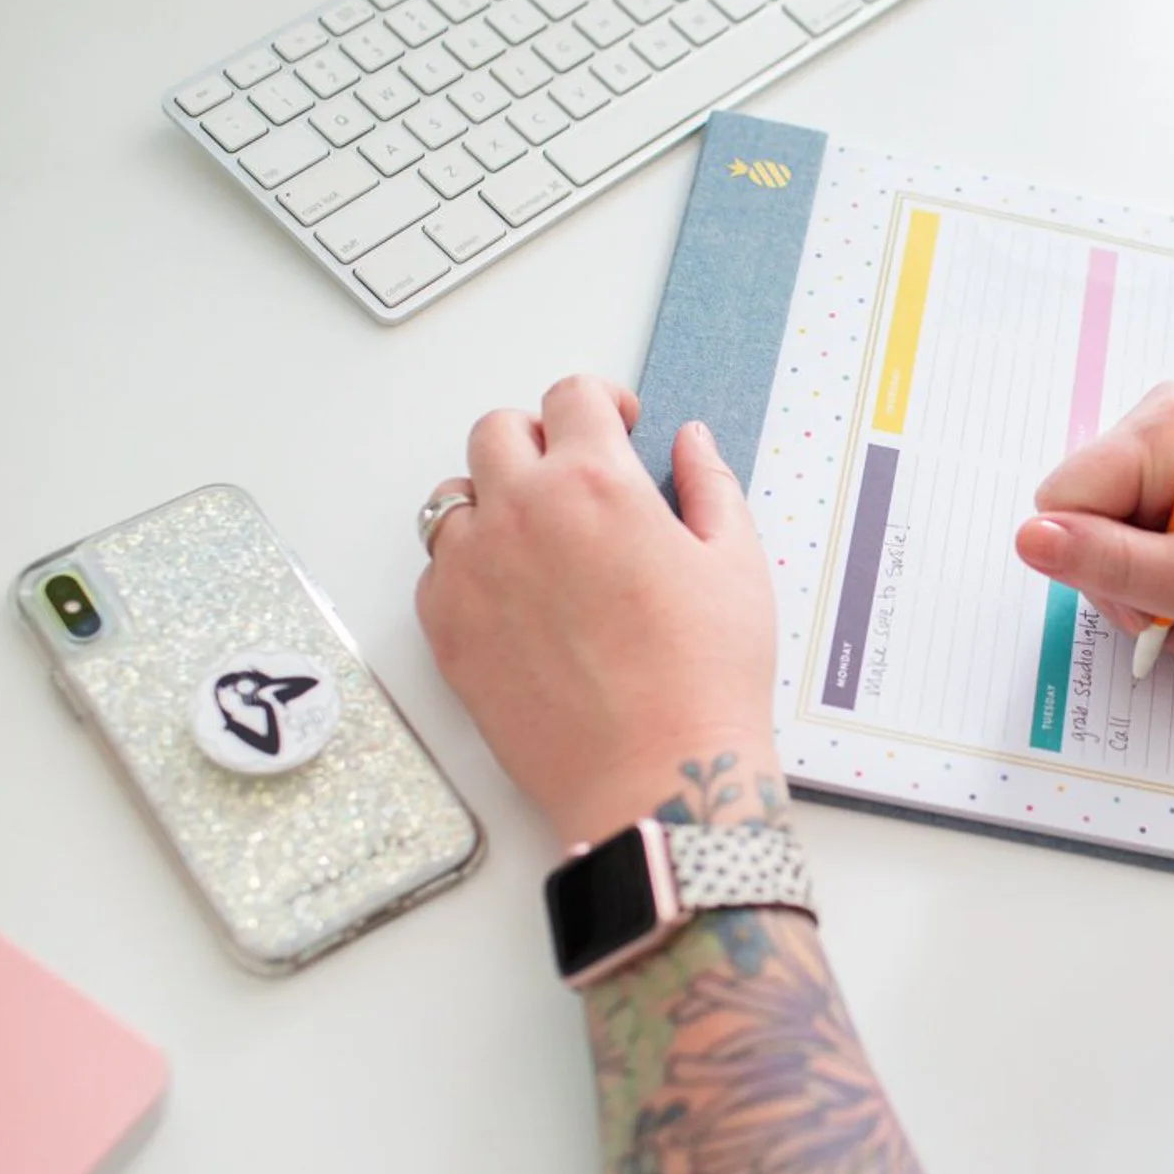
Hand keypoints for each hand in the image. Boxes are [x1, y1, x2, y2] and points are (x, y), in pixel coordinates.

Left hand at [415, 377, 778, 845]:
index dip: (600, 402)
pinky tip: (516, 596)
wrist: (655, 776)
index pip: (571, 397)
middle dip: (539, 439)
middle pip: (498, 431)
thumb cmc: (704, 680)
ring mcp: (473, 571)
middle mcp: (522, 513)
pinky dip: (468, 568)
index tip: (616, 422)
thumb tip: (690, 443)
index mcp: (596, 483)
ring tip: (538, 538)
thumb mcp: (736, 563)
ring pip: (453, 497)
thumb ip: (709, 485)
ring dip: (492, 500)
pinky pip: (437, 570)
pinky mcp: (446, 628)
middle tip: (574, 475)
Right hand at [1013, 381, 1173, 660]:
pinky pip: (1132, 518)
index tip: (1160, 600)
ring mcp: (1171, 433)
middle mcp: (1162, 413)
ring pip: (1102, 524)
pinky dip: (1160, 565)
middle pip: (1080, 513)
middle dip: (1124, 577)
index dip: (1098, 566)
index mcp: (1170, 428)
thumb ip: (1120, 567)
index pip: (1063, 500)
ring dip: (1144, 580)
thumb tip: (1030, 540)